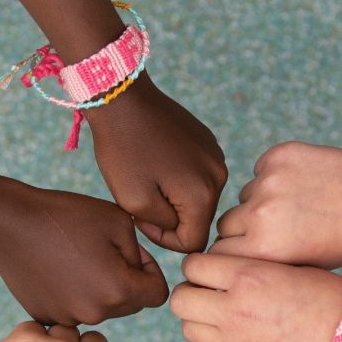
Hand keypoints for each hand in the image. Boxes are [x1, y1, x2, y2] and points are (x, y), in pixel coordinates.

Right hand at [0, 175, 168, 325]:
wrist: (8, 224)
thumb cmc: (66, 215)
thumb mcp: (119, 221)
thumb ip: (141, 253)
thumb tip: (139, 274)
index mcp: (119, 290)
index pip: (158, 294)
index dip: (150, 271)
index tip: (131, 252)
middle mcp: (96, 313)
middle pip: (131, 304)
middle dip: (126, 281)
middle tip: (103, 252)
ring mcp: (69, 318)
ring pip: (102, 308)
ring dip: (99, 289)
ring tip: (76, 258)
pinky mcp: (47, 317)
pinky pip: (74, 310)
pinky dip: (72, 294)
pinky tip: (57, 269)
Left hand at [87, 77, 227, 252]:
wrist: (124, 99)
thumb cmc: (123, 151)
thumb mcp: (134, 201)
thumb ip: (164, 226)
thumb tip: (178, 226)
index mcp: (203, 194)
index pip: (193, 242)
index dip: (165, 239)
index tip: (141, 219)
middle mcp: (219, 176)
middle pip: (199, 219)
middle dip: (170, 217)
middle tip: (140, 199)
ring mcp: (216, 156)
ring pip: (199, 198)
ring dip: (174, 197)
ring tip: (148, 179)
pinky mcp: (208, 142)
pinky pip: (198, 175)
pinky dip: (179, 177)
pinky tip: (156, 162)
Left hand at [170, 254, 341, 341]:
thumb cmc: (332, 298)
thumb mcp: (292, 268)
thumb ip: (253, 268)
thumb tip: (226, 269)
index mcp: (248, 275)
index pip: (193, 265)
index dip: (198, 266)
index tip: (210, 269)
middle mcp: (235, 307)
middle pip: (180, 299)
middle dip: (189, 292)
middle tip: (206, 292)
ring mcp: (237, 340)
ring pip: (188, 328)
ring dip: (198, 319)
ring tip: (219, 314)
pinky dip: (218, 340)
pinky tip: (241, 334)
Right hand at [210, 142, 341, 268]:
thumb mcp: (302, 267)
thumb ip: (264, 262)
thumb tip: (231, 257)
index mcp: (263, 250)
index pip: (219, 253)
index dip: (232, 253)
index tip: (246, 252)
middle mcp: (258, 216)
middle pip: (226, 224)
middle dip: (242, 229)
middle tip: (271, 228)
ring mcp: (267, 184)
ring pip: (245, 196)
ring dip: (260, 201)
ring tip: (295, 206)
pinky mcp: (277, 157)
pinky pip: (261, 170)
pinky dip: (274, 177)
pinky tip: (302, 184)